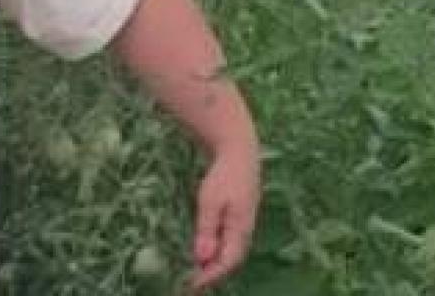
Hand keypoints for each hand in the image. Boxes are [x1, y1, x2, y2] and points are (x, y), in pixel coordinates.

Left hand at [189, 144, 259, 291]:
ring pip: (229, 253)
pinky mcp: (237, 218)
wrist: (238, 152)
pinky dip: (216, 252)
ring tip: (194, 275)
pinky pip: (228, 243)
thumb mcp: (210, 201)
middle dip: (212, 275)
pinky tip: (203, 254)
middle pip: (230, 261)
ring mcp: (243, 225)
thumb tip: (202, 259)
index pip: (227, 262)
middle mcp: (245, 231)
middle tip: (189, 285)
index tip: (192, 285)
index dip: (210, 276)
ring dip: (213, 265)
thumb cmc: (224, 175)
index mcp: (241, 230)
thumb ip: (207, 230)